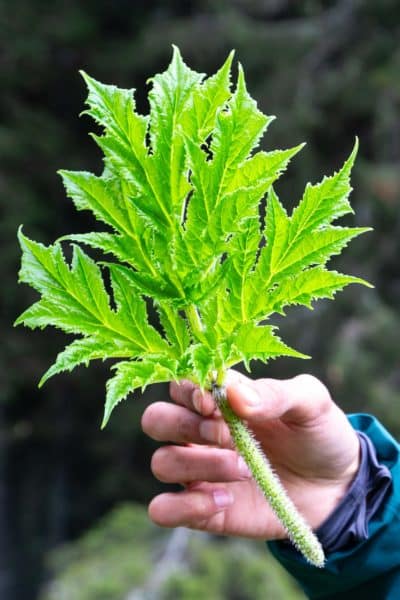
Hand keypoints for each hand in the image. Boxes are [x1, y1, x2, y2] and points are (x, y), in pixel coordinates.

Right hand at [141, 371, 359, 539]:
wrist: (337, 487)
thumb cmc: (318, 434)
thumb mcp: (310, 403)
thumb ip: (274, 393)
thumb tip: (234, 394)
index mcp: (220, 398)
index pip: (179, 384)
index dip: (189, 391)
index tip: (214, 403)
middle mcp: (200, 431)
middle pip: (156, 420)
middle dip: (187, 427)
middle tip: (228, 436)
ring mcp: (199, 470)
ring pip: (161, 463)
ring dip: (198, 466)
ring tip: (244, 469)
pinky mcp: (204, 509)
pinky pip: (165, 509)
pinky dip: (186, 506)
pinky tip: (225, 500)